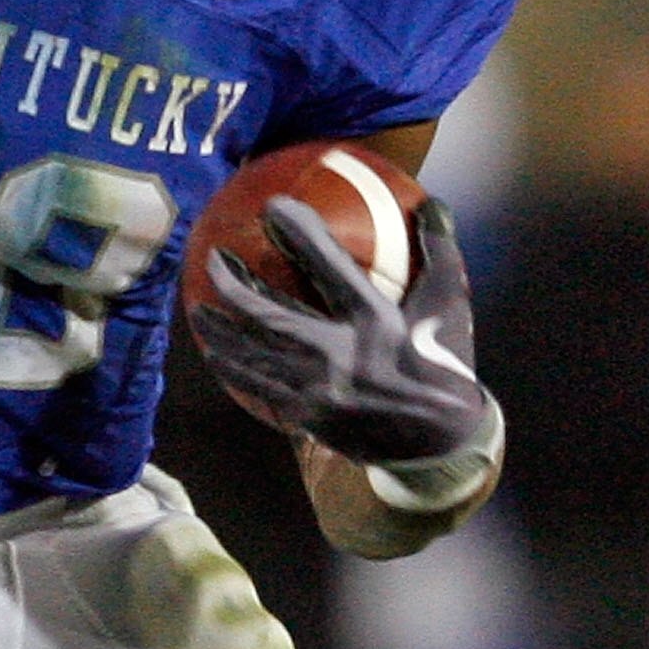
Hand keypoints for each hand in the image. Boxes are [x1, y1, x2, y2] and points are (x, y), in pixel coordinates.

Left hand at [190, 193, 493, 467]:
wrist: (440, 445)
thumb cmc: (444, 363)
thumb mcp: (450, 306)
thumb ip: (440, 252)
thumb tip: (432, 203)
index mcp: (375, 322)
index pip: (329, 266)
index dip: (299, 232)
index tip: (272, 208)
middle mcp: (340, 355)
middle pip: (268, 314)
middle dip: (231, 286)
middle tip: (213, 259)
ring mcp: (318, 390)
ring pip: (252, 355)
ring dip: (219, 330)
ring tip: (197, 309)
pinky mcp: (307, 416)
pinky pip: (259, 386)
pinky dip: (235, 368)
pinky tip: (217, 354)